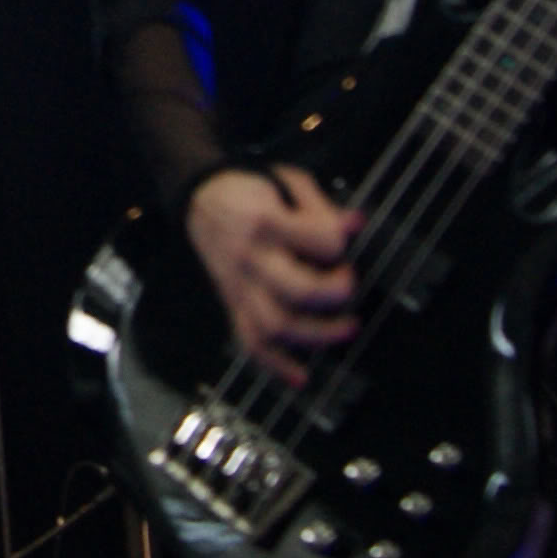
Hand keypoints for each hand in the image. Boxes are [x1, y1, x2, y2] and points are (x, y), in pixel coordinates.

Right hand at [184, 164, 363, 386]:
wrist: (200, 199)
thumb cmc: (248, 190)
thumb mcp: (286, 182)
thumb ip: (321, 206)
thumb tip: (356, 224)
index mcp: (266, 222)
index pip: (318, 240)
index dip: (340, 238)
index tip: (349, 231)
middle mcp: (253, 259)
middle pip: (300, 290)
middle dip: (335, 292)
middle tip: (348, 280)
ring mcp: (241, 286)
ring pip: (277, 326)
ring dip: (318, 335)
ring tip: (347, 328)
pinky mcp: (234, 303)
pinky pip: (251, 342)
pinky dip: (276, 365)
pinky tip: (300, 375)